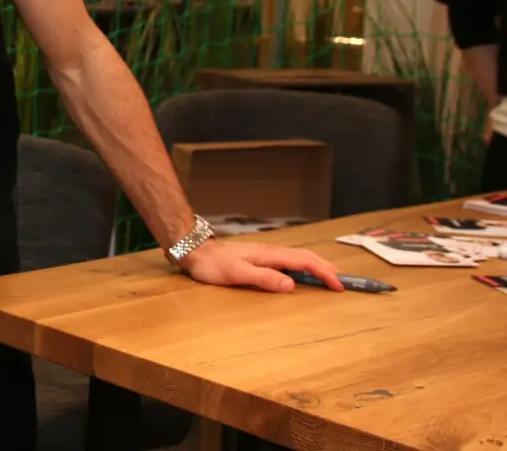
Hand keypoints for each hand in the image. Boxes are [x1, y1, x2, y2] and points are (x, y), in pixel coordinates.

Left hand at [178, 239, 343, 292]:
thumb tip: (292, 285)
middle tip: (343, 283)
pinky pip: (288, 261)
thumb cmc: (213, 264)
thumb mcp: (237, 274)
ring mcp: (265, 254)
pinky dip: (302, 266)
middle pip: (306, 257)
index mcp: (270, 255)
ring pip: (298, 257)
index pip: (305, 262)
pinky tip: (300, 275)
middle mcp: (271, 252)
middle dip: (327, 268)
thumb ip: (264, 279)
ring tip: (329, 278)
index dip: (325, 273)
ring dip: (316, 266)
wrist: (194, 250)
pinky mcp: (258, 257)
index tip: (340, 286)